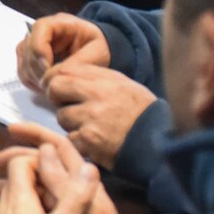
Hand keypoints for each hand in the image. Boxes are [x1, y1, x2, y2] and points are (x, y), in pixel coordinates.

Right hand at [0, 127, 123, 213]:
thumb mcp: (81, 211)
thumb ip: (64, 182)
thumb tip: (45, 150)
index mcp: (84, 180)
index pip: (60, 146)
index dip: (36, 134)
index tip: (10, 130)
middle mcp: (76, 188)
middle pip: (46, 163)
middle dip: (21, 158)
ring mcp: (69, 206)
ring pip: (39, 184)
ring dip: (16, 181)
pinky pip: (37, 204)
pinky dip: (20, 201)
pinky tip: (4, 208)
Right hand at [17, 13, 111, 88]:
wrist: (97, 49)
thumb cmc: (98, 47)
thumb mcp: (97, 52)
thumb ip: (77, 62)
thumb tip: (55, 75)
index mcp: (59, 22)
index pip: (39, 29)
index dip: (40, 50)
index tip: (48, 69)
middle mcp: (42, 30)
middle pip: (28, 48)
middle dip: (38, 69)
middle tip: (52, 83)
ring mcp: (33, 43)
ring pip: (23, 61)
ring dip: (35, 77)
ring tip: (51, 86)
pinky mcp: (30, 57)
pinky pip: (23, 70)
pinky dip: (32, 81)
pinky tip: (46, 86)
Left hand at [42, 61, 156, 168]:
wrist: (158, 143)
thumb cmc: (141, 113)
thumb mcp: (124, 85)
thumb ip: (96, 77)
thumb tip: (65, 72)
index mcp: (105, 81)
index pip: (64, 71)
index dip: (56, 79)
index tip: (60, 89)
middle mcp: (96, 96)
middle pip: (55, 89)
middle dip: (57, 99)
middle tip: (69, 106)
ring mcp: (91, 119)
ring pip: (61, 116)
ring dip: (70, 122)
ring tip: (90, 126)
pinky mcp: (88, 141)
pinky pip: (70, 137)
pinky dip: (78, 141)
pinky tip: (95, 141)